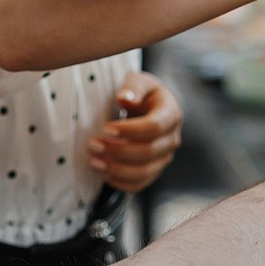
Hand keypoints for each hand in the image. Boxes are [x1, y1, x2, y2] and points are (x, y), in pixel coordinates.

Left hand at [89, 72, 182, 193]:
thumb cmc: (142, 93)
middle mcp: (171, 139)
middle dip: (117, 151)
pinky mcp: (154, 170)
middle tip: (92, 145)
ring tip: (93, 161)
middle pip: (148, 152)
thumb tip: (125, 98)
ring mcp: (164, 157)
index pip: (154, 127)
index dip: (129, 131)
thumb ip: (133, 87)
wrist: (150, 107)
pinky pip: (140, 184)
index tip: (105, 128)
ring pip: (144, 172)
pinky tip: (103, 173)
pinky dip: (121, 183)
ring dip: (116, 169)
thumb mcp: (139, 81)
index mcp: (170, 114)